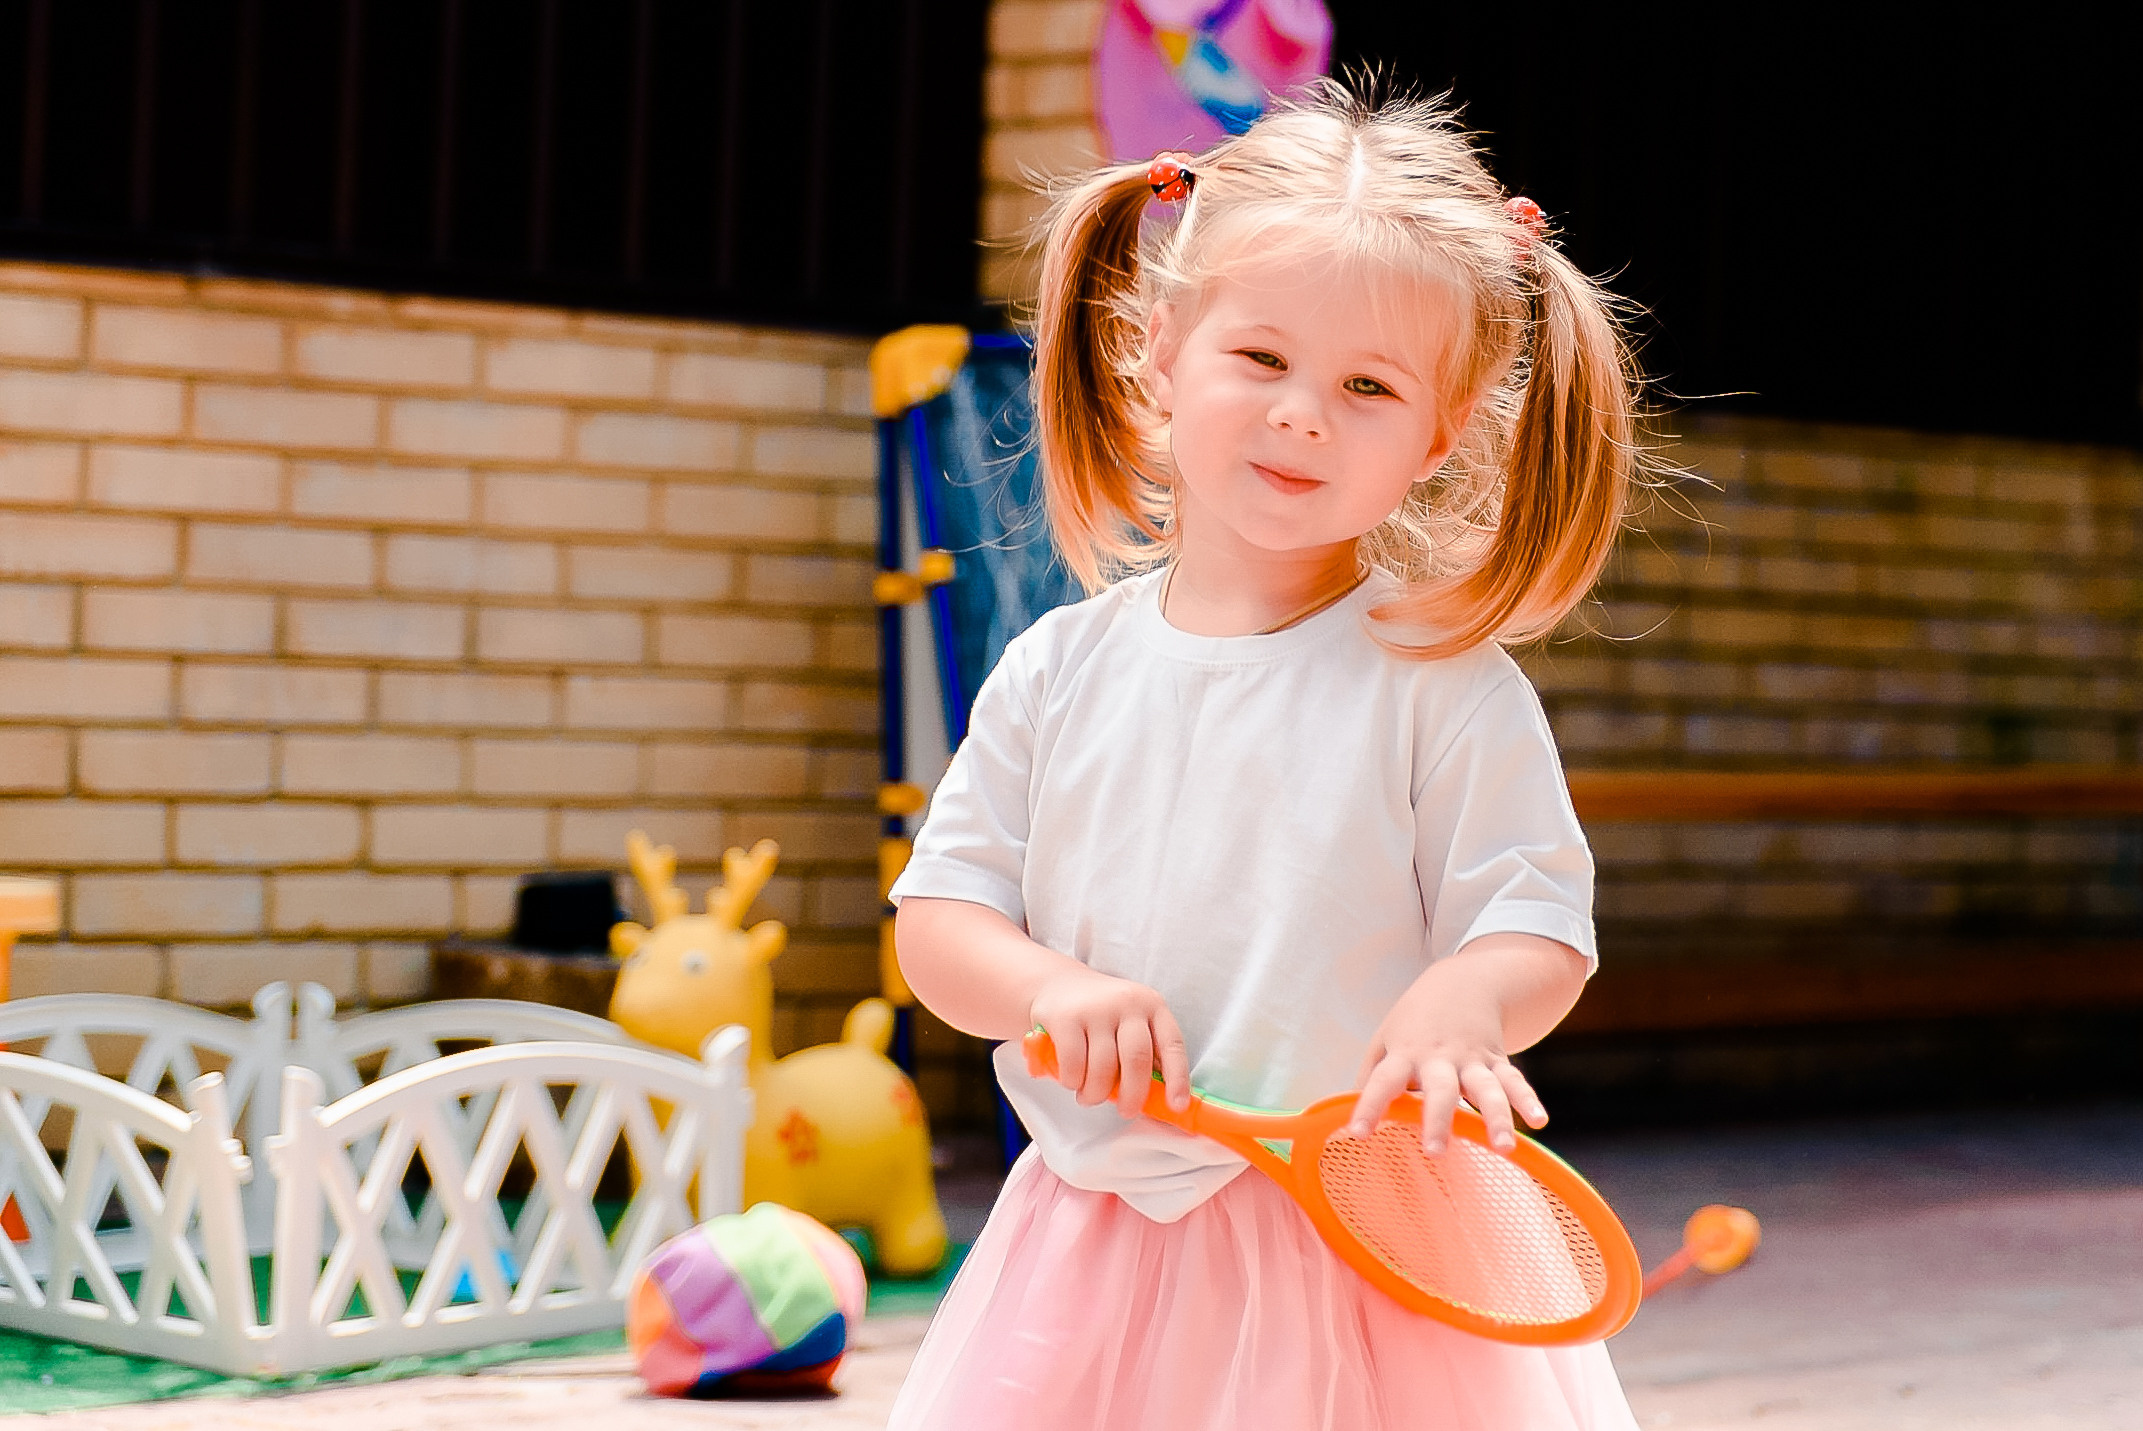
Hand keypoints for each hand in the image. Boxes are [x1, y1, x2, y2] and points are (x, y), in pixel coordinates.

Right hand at [1027, 966, 1190, 1117]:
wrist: (1057, 982)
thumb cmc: (1101, 1013)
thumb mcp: (1131, 1021)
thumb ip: (1148, 1051)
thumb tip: (1161, 1096)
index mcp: (1152, 1005)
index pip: (1173, 1044)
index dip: (1178, 1079)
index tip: (1176, 1107)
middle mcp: (1128, 1003)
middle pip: (1137, 1060)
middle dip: (1132, 1095)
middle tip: (1126, 1111)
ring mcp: (1096, 1009)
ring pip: (1103, 1067)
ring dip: (1096, 1093)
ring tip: (1090, 1097)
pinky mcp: (1066, 1018)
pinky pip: (1074, 1064)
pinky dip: (1074, 1081)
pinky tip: (1072, 1081)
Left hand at [1346, 957, 1548, 1155]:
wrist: (1463, 980)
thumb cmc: (1415, 1020)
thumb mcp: (1384, 1039)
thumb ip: (1369, 1077)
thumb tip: (1347, 1115)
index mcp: (1405, 1053)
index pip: (1382, 1081)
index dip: (1369, 1105)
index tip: (1358, 1133)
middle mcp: (1439, 1058)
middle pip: (1439, 1090)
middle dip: (1437, 1120)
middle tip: (1435, 1151)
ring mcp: (1472, 1059)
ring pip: (1486, 1089)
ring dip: (1496, 1117)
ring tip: (1503, 1147)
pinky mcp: (1498, 1060)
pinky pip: (1515, 1081)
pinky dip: (1528, 1100)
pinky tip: (1539, 1121)